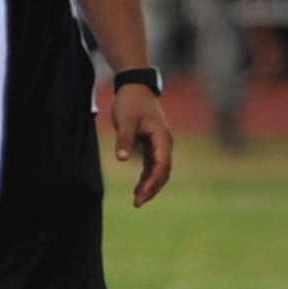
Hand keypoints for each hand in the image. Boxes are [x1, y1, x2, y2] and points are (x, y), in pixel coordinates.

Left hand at [107, 79, 174, 205]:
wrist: (135, 85)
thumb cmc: (130, 101)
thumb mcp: (125, 119)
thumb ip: (124, 139)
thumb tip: (122, 159)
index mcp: (162, 136)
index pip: (162, 164)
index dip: (153, 182)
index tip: (141, 194)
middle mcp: (165, 142)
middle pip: (164, 171)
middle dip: (152, 188)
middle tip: (137, 203)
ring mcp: (161, 143)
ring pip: (160, 170)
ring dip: (150, 184)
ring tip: (137, 199)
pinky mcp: (154, 143)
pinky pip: (154, 164)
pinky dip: (148, 176)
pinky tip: (139, 186)